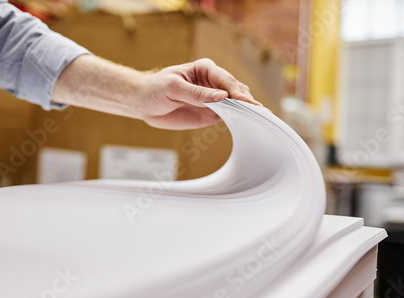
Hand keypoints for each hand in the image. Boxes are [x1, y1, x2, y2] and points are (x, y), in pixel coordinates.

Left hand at [52, 55, 260, 129]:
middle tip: (258, 110)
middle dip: (247, 99)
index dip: (236, 91)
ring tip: (260, 116)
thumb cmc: (155, 89)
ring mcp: (214, 99)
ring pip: (236, 102)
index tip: (245, 100)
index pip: (225, 80)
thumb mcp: (173, 88)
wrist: (144, 104)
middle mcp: (213, 83)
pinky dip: (239, 118)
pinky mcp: (211, 113)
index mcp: (205, 69)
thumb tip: (221, 96)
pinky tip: (249, 122)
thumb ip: (197, 94)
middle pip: (236, 90)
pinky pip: (229, 115)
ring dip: (247, 109)